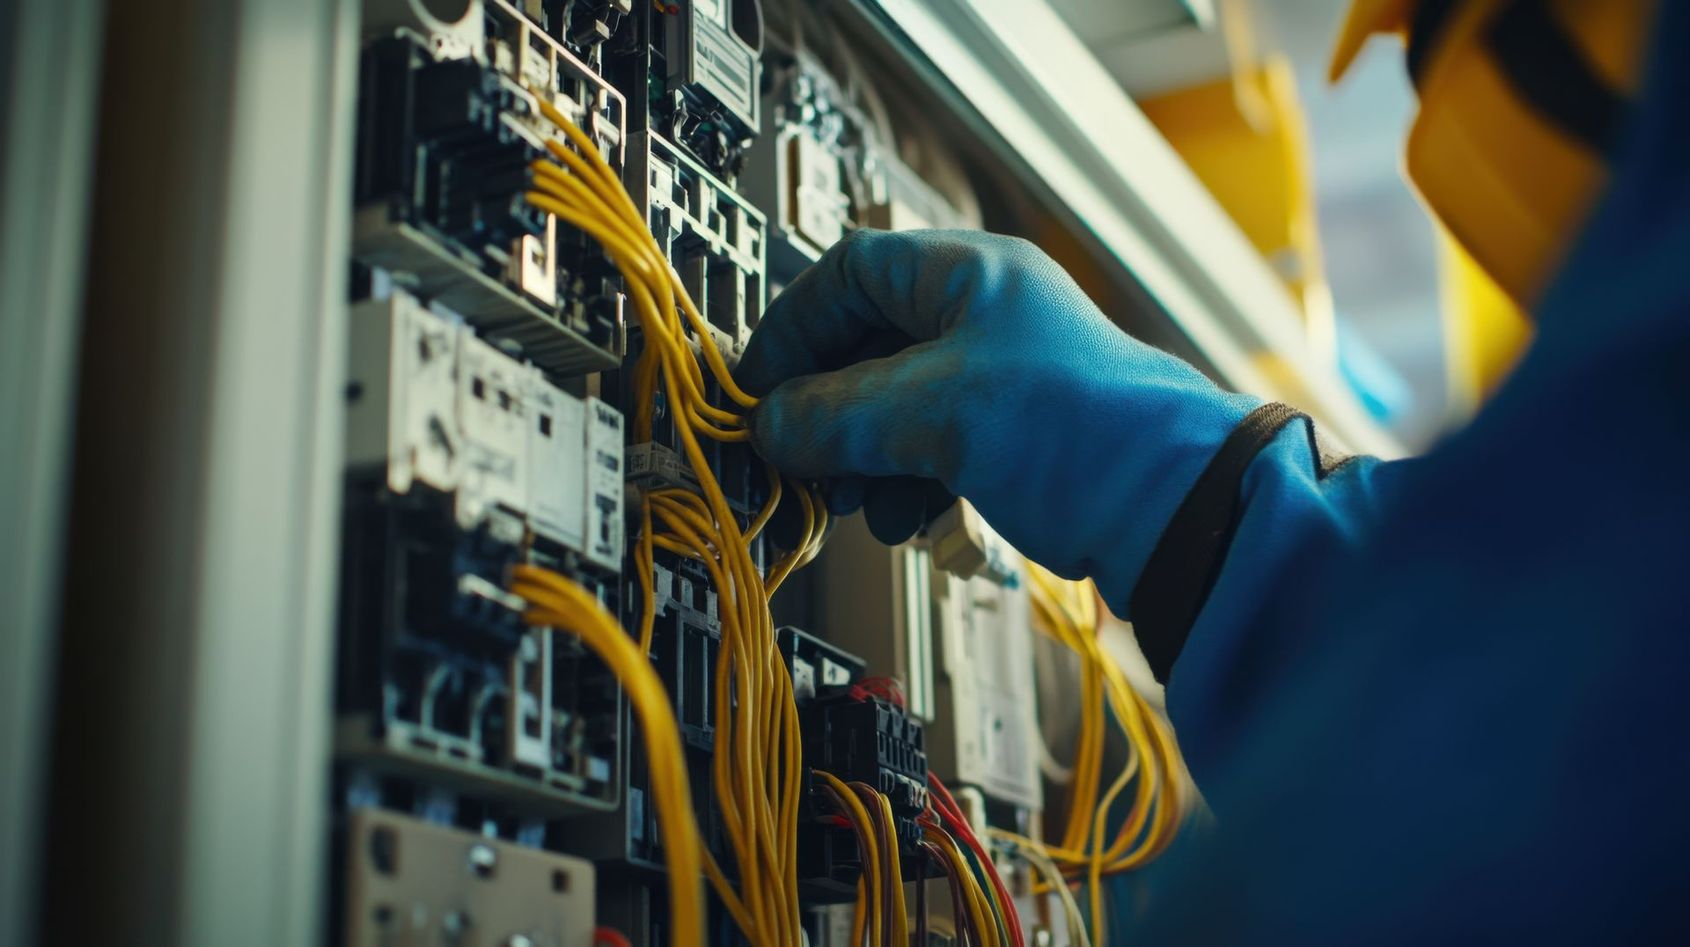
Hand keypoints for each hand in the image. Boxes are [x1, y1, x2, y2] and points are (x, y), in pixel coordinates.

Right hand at [736, 229, 1255, 606]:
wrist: (1179, 508)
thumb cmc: (1086, 432)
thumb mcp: (935, 412)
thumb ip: (837, 415)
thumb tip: (769, 425)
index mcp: (970, 274)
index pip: (847, 273)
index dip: (792, 328)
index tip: (758, 389)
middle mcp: (984, 316)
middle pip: (865, 346)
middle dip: (827, 409)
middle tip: (799, 457)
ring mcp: (1001, 378)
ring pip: (895, 405)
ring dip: (863, 457)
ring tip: (859, 503)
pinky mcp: (1016, 438)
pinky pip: (931, 448)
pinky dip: (905, 481)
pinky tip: (906, 519)